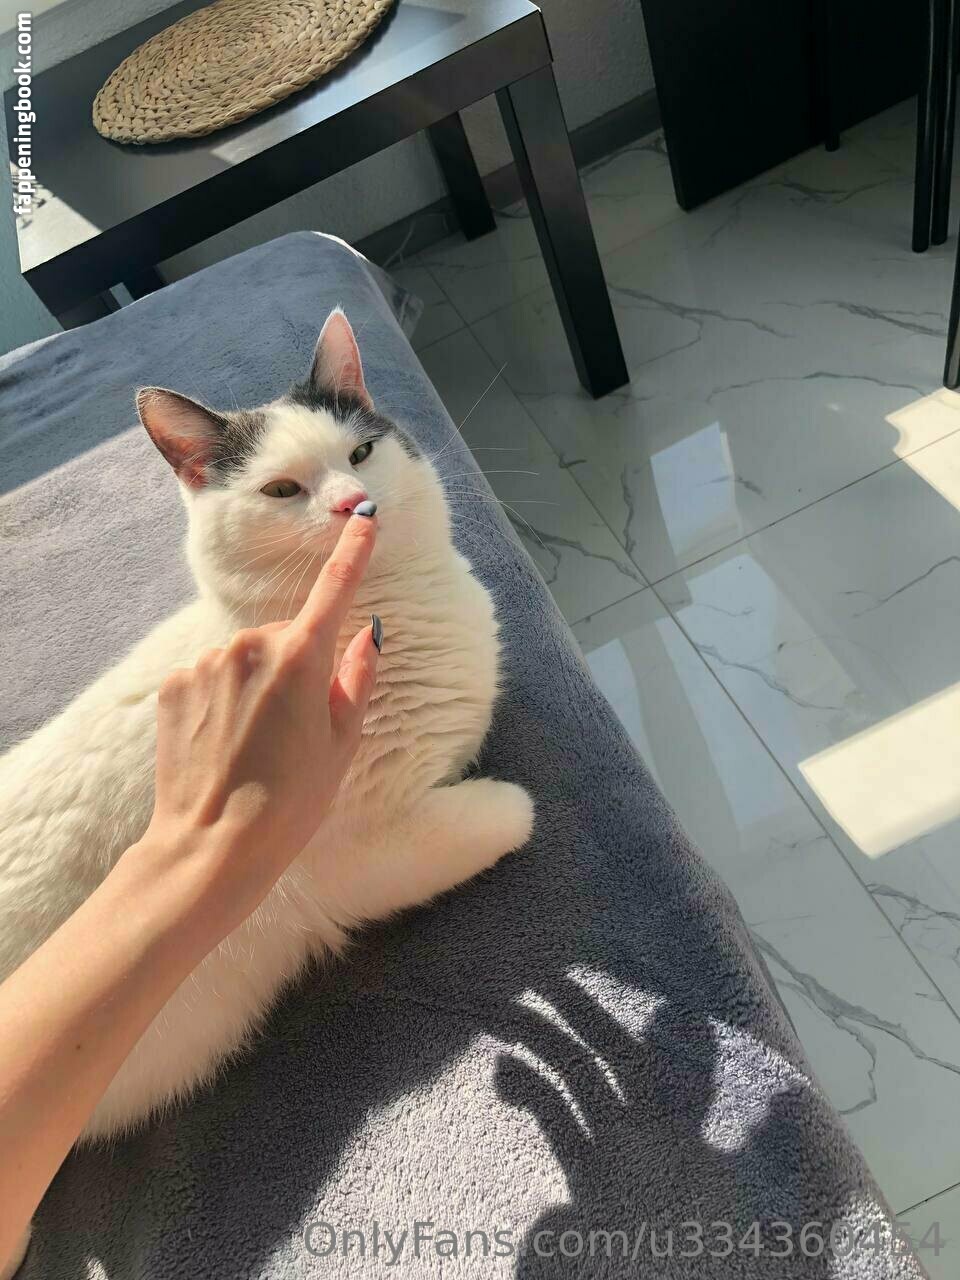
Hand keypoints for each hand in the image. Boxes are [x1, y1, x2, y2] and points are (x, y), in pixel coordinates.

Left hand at [129, 509, 379, 942]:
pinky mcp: (174, 684)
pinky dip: (221, 699)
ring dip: (256, 686)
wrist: (212, 847)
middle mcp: (250, 646)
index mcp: (301, 658)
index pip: (335, 589)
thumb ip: (357, 679)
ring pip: (245, 659)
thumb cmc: (292, 802)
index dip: (353, 550)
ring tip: (256, 745)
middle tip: (297, 730)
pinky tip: (224, 743)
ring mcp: (206, 663)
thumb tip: (367, 634)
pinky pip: (210, 677)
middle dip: (296, 668)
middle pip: (286, 639)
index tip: (364, 515)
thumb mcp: (342, 744)